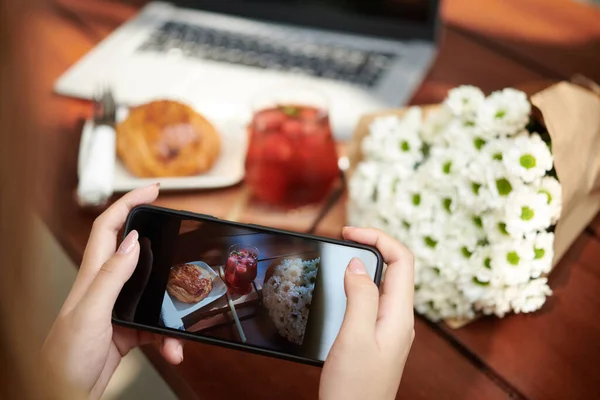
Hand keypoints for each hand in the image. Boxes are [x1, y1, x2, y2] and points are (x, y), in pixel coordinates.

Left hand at [42, 184, 183, 398]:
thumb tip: (131, 242)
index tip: (153, 190)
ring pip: (153, 292)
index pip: (109, 227)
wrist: (63, 394)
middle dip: (158, 239)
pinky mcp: (128, 329)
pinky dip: (168, 337)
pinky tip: (172, 348)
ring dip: (171, 307)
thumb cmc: (64, 358)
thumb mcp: (90, 313)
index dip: (129, 202)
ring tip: (181, 327)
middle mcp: (106, 287)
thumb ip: (111, 276)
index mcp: (93, 275)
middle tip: (180, 232)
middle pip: (134, 251)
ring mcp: (118, 308)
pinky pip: (156, 325)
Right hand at [320, 227, 414, 399]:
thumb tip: (358, 264)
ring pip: (382, 284)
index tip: (349, 232)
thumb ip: (360, 296)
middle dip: (371, 246)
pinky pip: (372, 301)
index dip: (378, 237)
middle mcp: (398, 319)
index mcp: (399, 316)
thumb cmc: (354, 388)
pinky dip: (357, 285)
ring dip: (364, 264)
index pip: (402, 260)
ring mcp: (388, 329)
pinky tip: (340, 287)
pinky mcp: (375, 337)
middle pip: (394, 268)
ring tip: (340, 255)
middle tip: (343, 239)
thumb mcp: (354, 337)